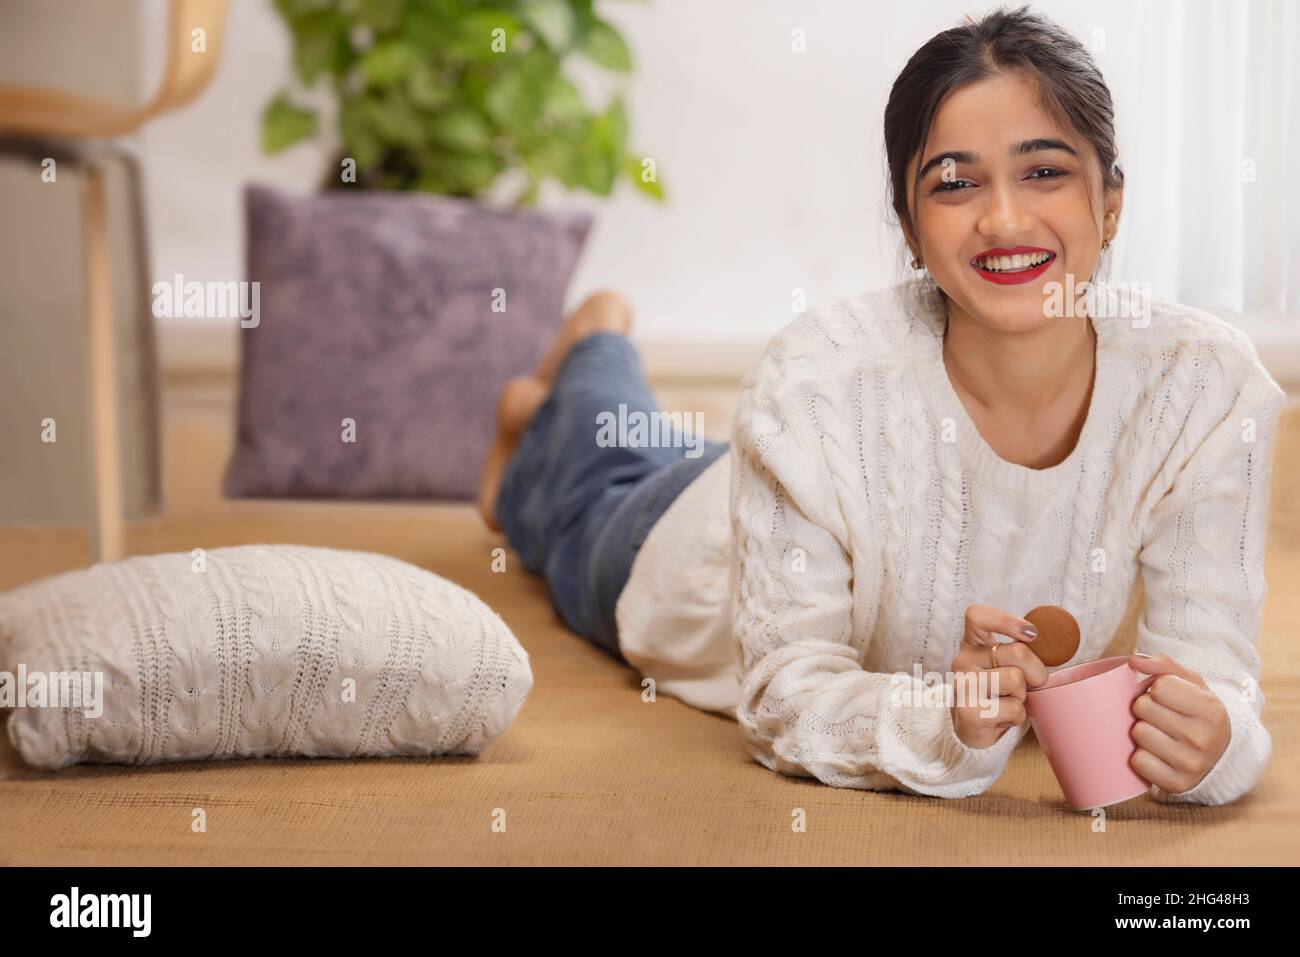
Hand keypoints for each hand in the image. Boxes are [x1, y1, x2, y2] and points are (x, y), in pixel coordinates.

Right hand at [950, 604, 1048, 749]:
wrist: (973, 727)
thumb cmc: (996, 692)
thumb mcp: (1005, 666)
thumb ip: (1019, 652)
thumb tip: (1049, 644)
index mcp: (972, 643)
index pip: (977, 616)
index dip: (1005, 620)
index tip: (1032, 633)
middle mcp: (963, 660)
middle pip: (1017, 651)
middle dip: (1035, 671)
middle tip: (1028, 685)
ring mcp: (963, 685)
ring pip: (1016, 680)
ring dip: (1022, 696)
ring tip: (1007, 702)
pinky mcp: (968, 712)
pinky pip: (1014, 709)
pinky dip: (1017, 717)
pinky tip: (1001, 717)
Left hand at [1128, 653, 1230, 793]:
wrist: (1220, 756)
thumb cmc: (1197, 713)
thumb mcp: (1191, 684)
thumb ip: (1163, 665)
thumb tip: (1133, 659)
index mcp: (1211, 709)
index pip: (1159, 686)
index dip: (1157, 690)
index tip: (1167, 699)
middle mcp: (1204, 737)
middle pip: (1143, 708)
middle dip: (1145, 709)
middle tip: (1160, 717)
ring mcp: (1192, 763)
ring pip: (1138, 734)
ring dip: (1141, 732)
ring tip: (1159, 734)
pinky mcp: (1177, 784)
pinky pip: (1138, 762)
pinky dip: (1142, 756)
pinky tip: (1156, 754)